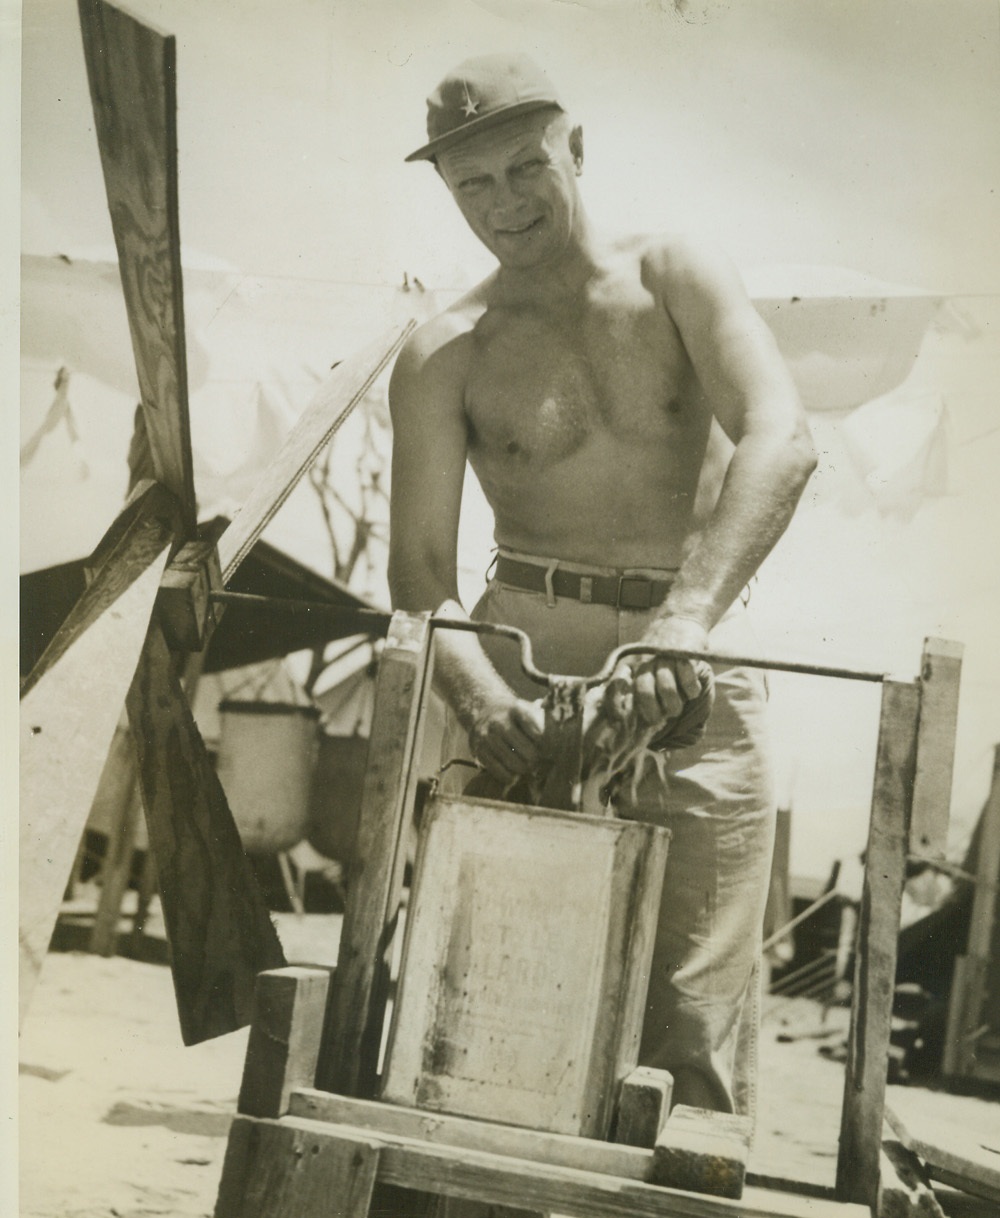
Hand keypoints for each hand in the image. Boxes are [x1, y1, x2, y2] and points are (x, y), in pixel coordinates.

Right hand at [467, 693, 545, 784]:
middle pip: (528, 752)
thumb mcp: (529, 710)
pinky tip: (514, 774)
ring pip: (514, 764)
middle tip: (539, 761)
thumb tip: (559, 743)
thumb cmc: (515, 716)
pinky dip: (509, 777)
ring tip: (528, 767)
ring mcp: (487, 737)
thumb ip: (544, 723)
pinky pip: (498, 771)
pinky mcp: (479, 750)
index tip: (550, 750)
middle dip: (537, 760)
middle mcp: (499, 722)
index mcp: (517, 709)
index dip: (548, 746)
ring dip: (524, 769)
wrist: (485, 711)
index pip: (539, 734)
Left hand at [604, 616, 712, 736]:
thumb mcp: (641, 662)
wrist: (680, 619)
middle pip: (645, 691)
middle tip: (662, 717)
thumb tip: (628, 716)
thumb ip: (634, 684)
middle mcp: (644, 662)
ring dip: (674, 704)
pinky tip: (691, 690)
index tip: (620, 720)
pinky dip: (691, 691)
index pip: (616, 685)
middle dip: (654, 712)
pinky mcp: (684, 656)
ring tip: (677, 707)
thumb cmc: (660, 651)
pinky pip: (687, 681)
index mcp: (630, 665)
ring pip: (667, 689)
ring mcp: (664, 658)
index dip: (615, 704)